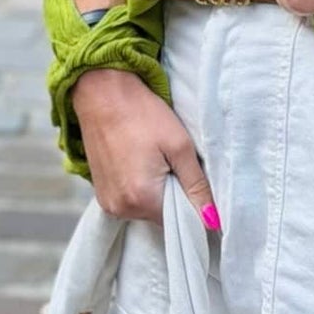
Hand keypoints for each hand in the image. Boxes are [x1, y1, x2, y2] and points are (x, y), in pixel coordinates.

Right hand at [70, 67, 218, 230]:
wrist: (101, 92)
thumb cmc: (142, 114)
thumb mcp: (179, 146)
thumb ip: (197, 186)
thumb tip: (213, 220)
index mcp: (141, 199)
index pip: (180, 222)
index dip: (193, 205)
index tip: (194, 182)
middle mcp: (120, 209)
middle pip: (162, 216)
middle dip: (174, 195)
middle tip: (173, 162)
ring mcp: (107, 203)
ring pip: (146, 209)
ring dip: (156, 191)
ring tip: (154, 158)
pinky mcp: (100, 193)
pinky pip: (130, 201)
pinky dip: (140, 187)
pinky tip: (139, 160)